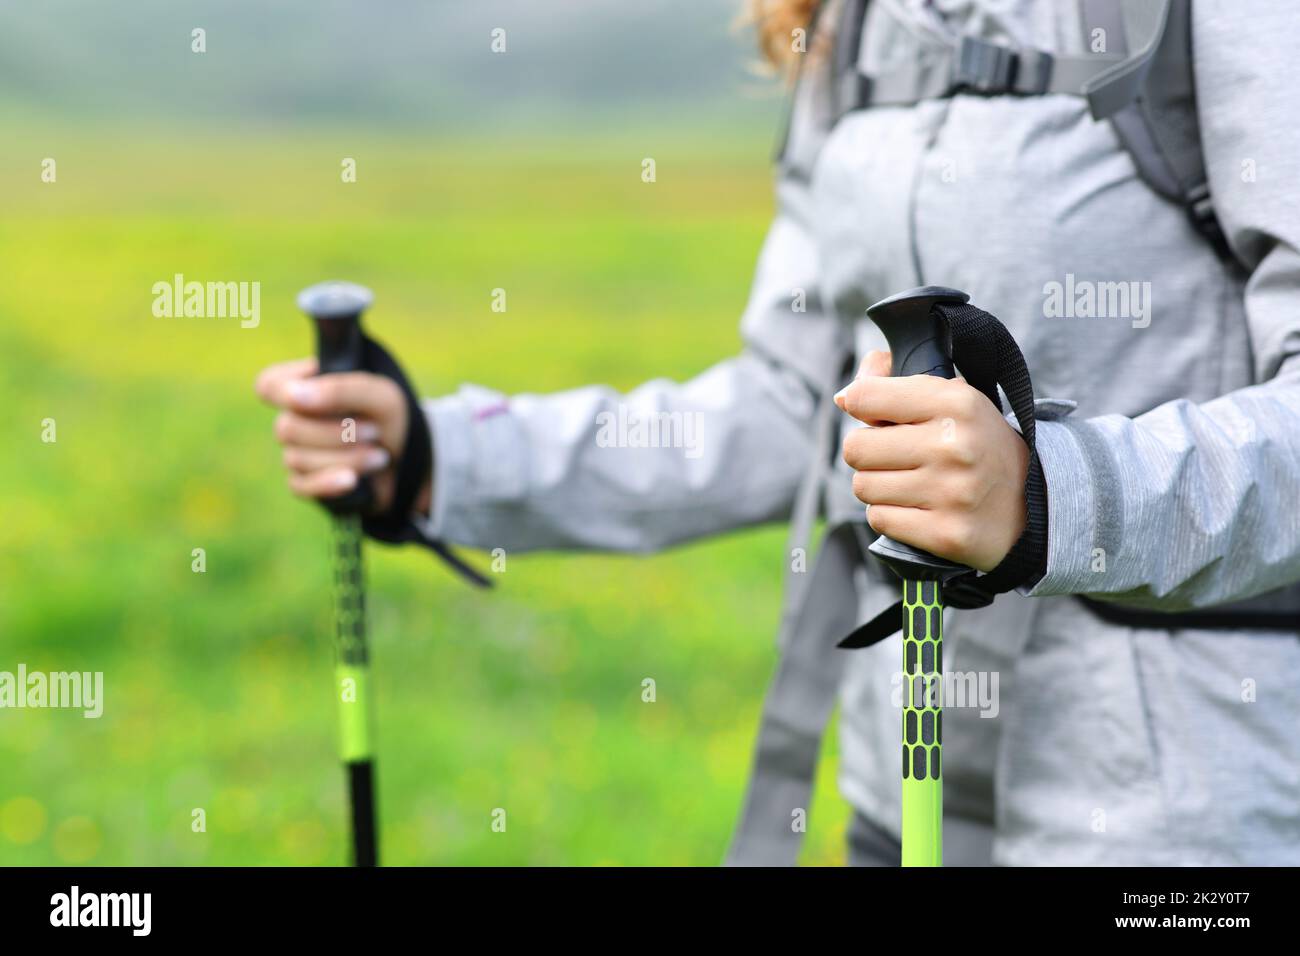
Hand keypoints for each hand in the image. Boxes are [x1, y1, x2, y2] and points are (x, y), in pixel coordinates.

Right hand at [255, 358, 430, 514]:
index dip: (287, 389)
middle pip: (287, 426)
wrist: (414, 465)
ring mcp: (297, 453)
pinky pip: (301, 485)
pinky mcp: (307, 483)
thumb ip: (341, 390)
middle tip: (375, 431)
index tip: (322, 395)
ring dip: (346, 457)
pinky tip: (352, 481)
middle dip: (336, 432)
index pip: (270, 386)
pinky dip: (329, 482)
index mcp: (307, 389)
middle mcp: (296, 420)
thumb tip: (296, 397)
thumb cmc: (393, 420)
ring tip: (380, 457)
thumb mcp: (381, 396)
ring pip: (296, 458)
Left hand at [836, 350, 1028, 571]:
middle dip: (868, 453)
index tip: (876, 416)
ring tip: (910, 482)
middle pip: (855, 448)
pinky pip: (878, 519)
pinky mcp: (945, 533)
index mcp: (955, 402)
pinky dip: (889, 515)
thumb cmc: (977, 444)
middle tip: (895, 456)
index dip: (860, 406)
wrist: (1034, 502)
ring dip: (877, 486)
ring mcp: (951, 492)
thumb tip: (843, 395)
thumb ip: (893, 380)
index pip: (865, 396)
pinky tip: (917, 508)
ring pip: (863, 486)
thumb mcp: (952, 398)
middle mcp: (953, 446)